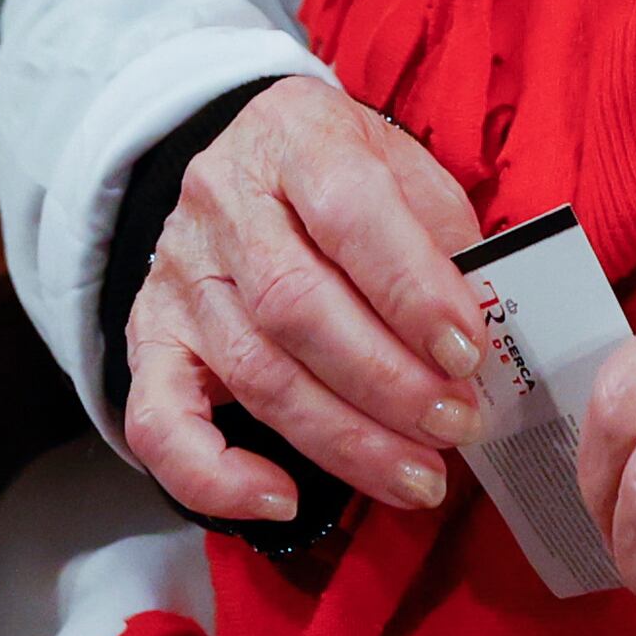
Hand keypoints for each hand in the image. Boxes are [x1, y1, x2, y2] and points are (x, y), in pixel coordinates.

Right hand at [119, 78, 486, 523]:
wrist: (252, 165)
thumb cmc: (349, 180)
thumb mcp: (405, 170)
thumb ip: (443, 236)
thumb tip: (484, 328)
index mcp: (295, 134)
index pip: (348, 210)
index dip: (411, 289)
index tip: (467, 352)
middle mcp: (223, 199)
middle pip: (296, 304)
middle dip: (389, 381)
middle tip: (457, 426)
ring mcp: (180, 273)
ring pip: (255, 371)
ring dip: (345, 440)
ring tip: (418, 476)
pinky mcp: (150, 338)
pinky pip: (160, 423)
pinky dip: (216, 476)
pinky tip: (282, 500)